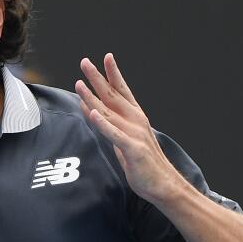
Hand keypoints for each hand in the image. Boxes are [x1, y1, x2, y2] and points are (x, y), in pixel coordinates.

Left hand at [74, 53, 189, 204]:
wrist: (162, 184)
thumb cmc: (142, 163)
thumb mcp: (121, 140)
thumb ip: (108, 124)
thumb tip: (90, 109)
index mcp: (135, 117)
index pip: (122, 90)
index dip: (113, 74)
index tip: (106, 57)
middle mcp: (135, 121)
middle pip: (112, 95)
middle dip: (97, 78)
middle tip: (85, 61)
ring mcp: (135, 134)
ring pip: (109, 112)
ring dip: (93, 98)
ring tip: (79, 84)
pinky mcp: (133, 149)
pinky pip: (114, 134)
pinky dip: (103, 124)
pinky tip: (93, 113)